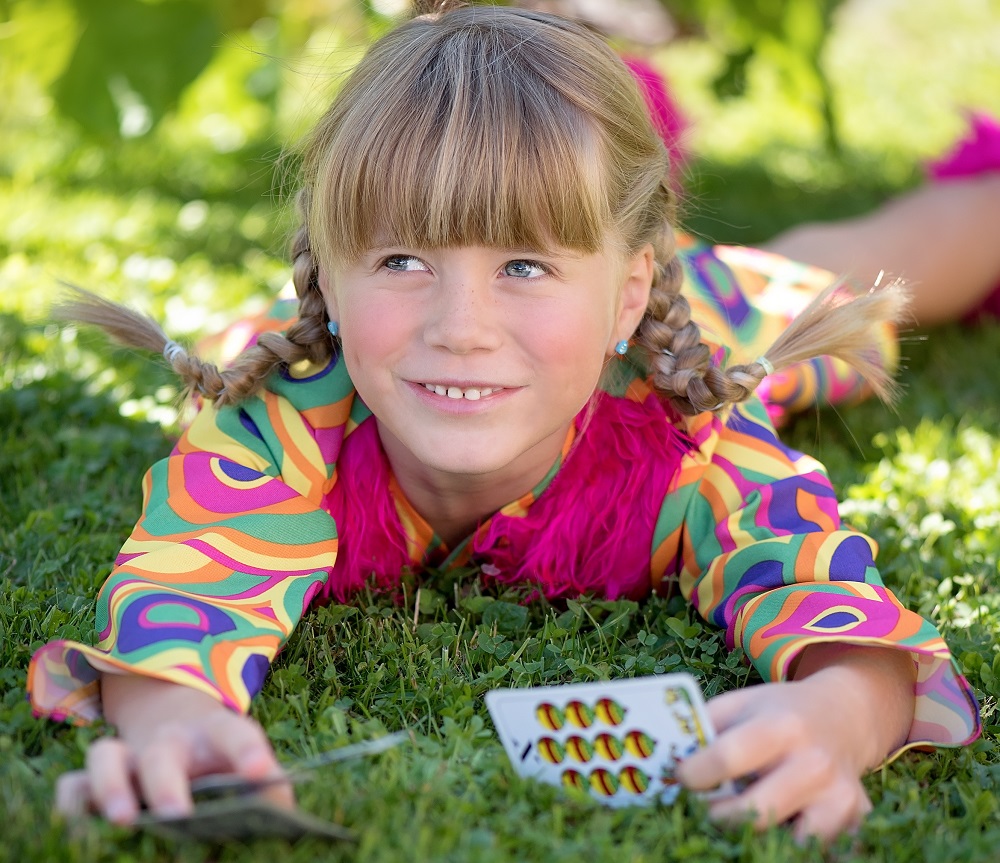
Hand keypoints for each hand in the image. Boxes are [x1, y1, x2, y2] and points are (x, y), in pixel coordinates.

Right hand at [54, 674, 292, 823]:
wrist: (178, 729)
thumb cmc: (223, 761)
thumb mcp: (249, 767)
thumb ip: (269, 792)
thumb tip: (283, 824)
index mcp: (215, 734)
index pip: (235, 734)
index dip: (248, 752)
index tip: (260, 773)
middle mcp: (168, 741)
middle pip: (163, 754)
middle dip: (168, 784)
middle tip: (178, 815)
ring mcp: (128, 756)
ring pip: (107, 757)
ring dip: (111, 788)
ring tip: (123, 821)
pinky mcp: (96, 778)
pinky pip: (74, 784)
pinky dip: (72, 805)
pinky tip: (79, 830)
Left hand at [676, 645, 915, 842]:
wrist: (843, 716)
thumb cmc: (778, 712)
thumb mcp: (741, 703)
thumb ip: (705, 727)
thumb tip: (666, 759)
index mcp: (781, 727)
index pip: (728, 757)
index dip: (694, 773)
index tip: (681, 777)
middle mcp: (814, 763)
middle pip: (756, 812)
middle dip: (719, 817)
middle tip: (703, 809)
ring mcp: (840, 797)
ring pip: (789, 843)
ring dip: (757, 837)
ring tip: (741, 818)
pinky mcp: (855, 821)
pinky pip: (817, 850)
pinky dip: (791, 845)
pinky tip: (778, 828)